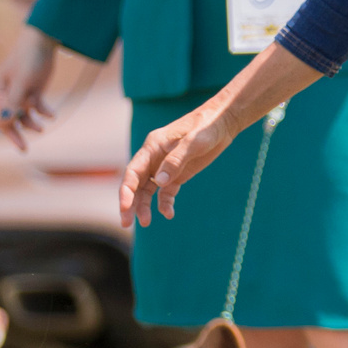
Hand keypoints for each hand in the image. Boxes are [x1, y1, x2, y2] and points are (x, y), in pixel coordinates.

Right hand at [0, 27, 62, 151]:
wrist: (44, 42)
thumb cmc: (28, 59)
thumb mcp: (22, 82)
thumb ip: (13, 102)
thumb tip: (2, 123)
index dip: (6, 127)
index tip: (18, 132)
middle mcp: (7, 95)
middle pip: (9, 119)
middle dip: (15, 134)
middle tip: (24, 149)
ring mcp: (21, 94)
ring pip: (23, 116)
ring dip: (31, 123)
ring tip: (42, 129)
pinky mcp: (34, 92)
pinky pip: (37, 107)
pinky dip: (44, 111)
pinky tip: (52, 115)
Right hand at [119, 95, 243, 224]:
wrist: (222, 123)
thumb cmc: (207, 127)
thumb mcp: (193, 142)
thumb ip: (176, 160)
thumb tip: (159, 182)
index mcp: (152, 146)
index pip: (133, 172)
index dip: (126, 191)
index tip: (124, 207)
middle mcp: (154, 158)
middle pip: (136, 184)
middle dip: (130, 204)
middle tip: (127, 223)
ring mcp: (164, 167)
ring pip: (148, 190)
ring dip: (145, 206)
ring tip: (147, 223)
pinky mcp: (177, 174)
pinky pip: (166, 192)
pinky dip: (164, 203)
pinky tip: (168, 214)